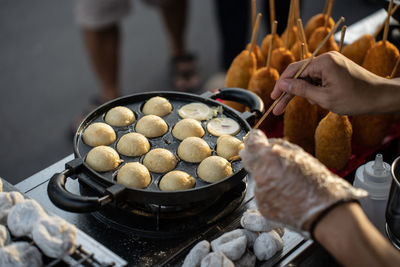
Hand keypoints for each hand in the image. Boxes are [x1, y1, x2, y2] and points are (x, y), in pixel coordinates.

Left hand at [239, 130, 366, 234]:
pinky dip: (270, 192)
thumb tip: (267, 144)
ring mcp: (260, 192)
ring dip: (266, 177)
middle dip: (257, 157)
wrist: (325, 213)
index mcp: (270, 158)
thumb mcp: (301, 156)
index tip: (256, 139)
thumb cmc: (320, 185)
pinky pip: (262, 194)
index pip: (251, 142)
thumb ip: (280, 147)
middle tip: (268, 159)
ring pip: (257, 178)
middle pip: (248, 159)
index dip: (254, 139)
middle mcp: (260, 175)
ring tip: (287, 183)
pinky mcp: (261, 206)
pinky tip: (286, 194)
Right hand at [271, 51, 387, 115]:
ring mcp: (331, 63)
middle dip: (289, 92)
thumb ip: (301, 90)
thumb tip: (284, 86)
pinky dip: (313, 90)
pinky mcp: (334, 69)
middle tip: (277, 107)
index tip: (273, 97)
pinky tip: (316, 101)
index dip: (281, 85)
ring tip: (310, 105)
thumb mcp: (324, 98)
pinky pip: (317, 79)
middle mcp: (326, 59)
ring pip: (308, 78)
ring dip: (304, 93)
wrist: (379, 97)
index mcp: (323, 62)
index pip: (294, 71)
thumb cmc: (355, 98)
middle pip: (299, 74)